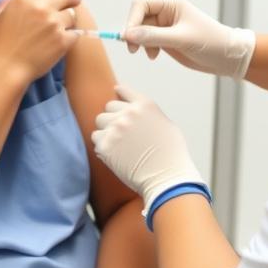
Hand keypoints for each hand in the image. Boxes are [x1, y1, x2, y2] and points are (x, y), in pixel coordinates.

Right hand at [0, 0, 81, 84]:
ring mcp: (54, 24)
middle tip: (74, 0)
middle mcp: (41, 8)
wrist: (6, 70)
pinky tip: (64, 40)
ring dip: (69, 18)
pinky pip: (75, 33)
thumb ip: (6, 4)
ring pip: (71, 14)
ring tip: (65, 25)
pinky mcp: (63, 40)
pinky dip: (71, 36)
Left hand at [90, 84, 206, 220]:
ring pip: (100, 122)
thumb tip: (135, 112)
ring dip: (106, 130)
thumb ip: (148, 115)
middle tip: (122, 132)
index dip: (120, 93)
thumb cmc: (170, 154)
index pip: (124, 91)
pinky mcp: (105, 146)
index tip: (116, 91)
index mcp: (145, 105)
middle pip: (108, 108)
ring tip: (119, 144)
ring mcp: (115, 128)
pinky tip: (115, 154)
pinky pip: (96, 140)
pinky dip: (103, 146)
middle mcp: (129, 113)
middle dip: (114, 117)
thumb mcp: (165, 124)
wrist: (166, 176)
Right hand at [121, 0, 253, 79]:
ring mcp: (165, 26)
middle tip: (134, 49)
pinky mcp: (165, 38)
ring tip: (150, 54)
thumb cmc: (210, 42)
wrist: (225, 56)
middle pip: (138, 18)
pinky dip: (146, 48)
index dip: (132, 20)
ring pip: (140, 31)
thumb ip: (154, 36)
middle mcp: (166, 12)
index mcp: (171, 4)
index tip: (129, 38)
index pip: (141, 5)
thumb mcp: (181, 39)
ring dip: (140, 43)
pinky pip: (147, 40)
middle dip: (134, 33)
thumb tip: (128, 34)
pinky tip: (155, 55)